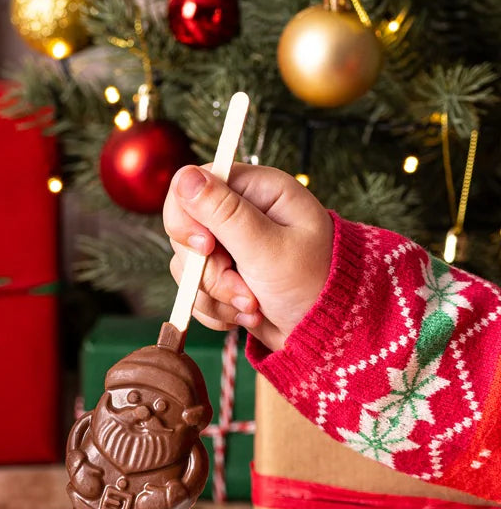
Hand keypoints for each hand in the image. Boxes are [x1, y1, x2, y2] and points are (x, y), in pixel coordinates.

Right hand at [163, 163, 333, 351]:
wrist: (323, 333)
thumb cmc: (311, 283)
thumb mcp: (267, 247)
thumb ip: (223, 213)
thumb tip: (184, 176)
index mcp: (256, 190)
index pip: (191, 186)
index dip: (187, 219)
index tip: (206, 247)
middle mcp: (239, 213)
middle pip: (185, 234)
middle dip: (209, 271)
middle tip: (244, 289)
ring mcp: (229, 247)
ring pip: (188, 269)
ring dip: (216, 296)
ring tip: (252, 305)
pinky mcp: (223, 277)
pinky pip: (194, 292)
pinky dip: (216, 310)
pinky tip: (246, 314)